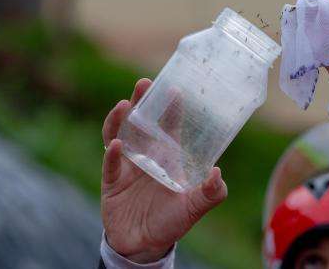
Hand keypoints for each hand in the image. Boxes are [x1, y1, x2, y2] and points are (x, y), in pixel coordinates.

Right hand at [101, 78, 227, 262]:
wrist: (144, 245)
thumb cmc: (172, 221)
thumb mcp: (194, 208)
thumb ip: (210, 193)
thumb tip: (217, 172)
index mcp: (167, 157)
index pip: (170, 126)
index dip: (171, 109)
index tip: (175, 89)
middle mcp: (147, 156)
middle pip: (142, 123)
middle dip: (143, 102)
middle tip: (144, 84)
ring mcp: (128, 166)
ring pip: (122, 135)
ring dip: (121, 120)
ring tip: (125, 105)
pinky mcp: (112, 181)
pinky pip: (111, 164)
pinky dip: (113, 154)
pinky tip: (117, 144)